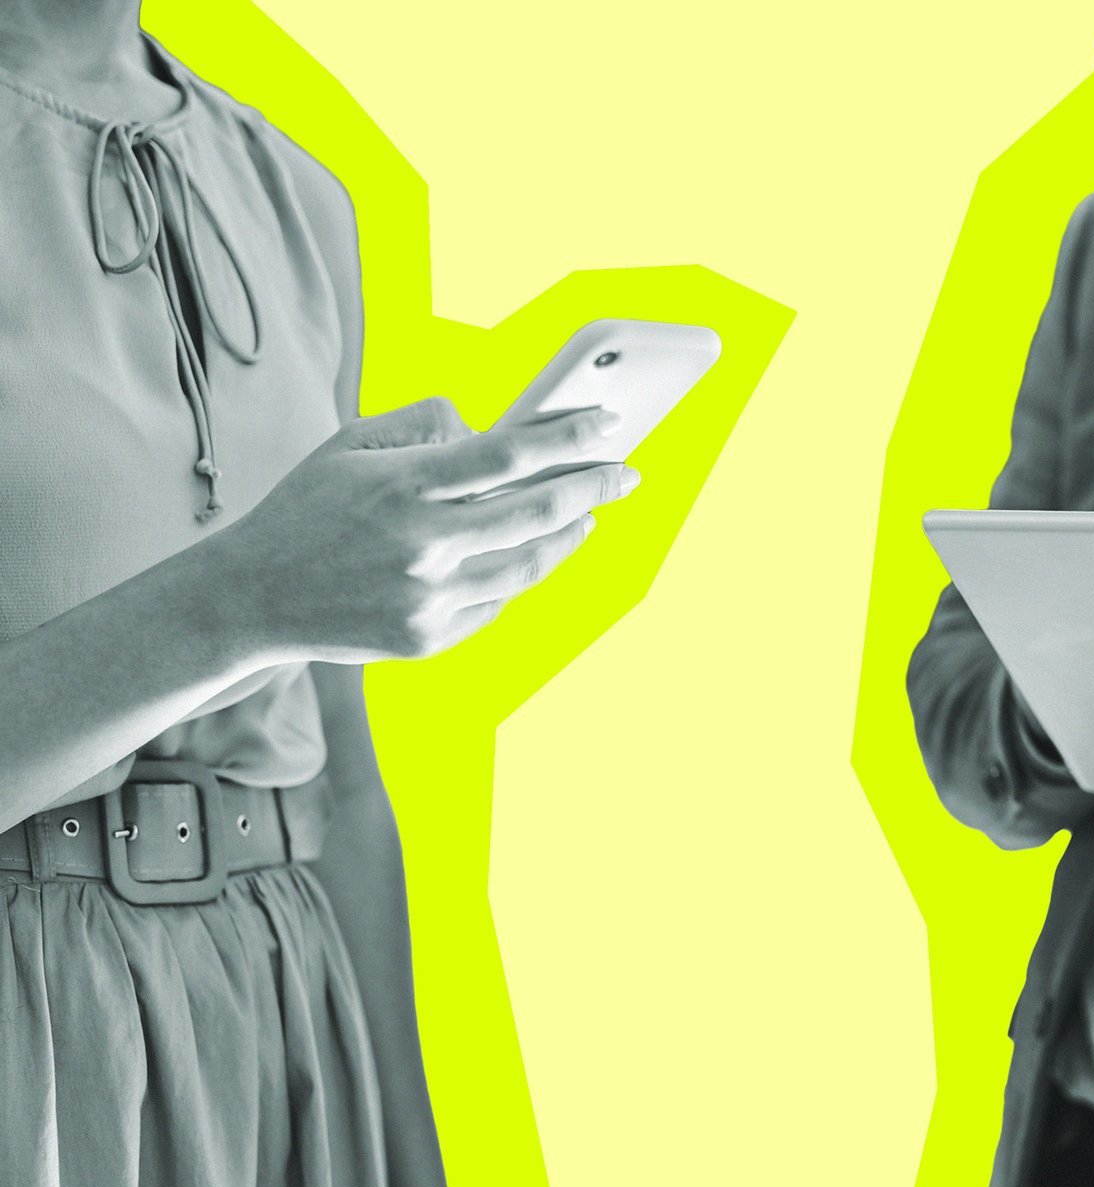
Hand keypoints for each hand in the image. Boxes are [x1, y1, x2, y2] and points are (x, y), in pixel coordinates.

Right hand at [205, 397, 637, 664]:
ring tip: (587, 516)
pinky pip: (496, 602)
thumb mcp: (352, 444)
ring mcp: (428, 598)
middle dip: (594, 490)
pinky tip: (524, 555)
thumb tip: (495, 431)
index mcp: (404, 485)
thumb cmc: (308, 507)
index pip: (510, 455)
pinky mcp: (429, 638)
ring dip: (568, 537)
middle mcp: (423, 545)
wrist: (251, 597)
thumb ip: (425, 426)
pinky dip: (515, 575)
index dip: (568, 439)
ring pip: (529, 566)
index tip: (609, 426)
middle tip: (627, 475)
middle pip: (536, 514)